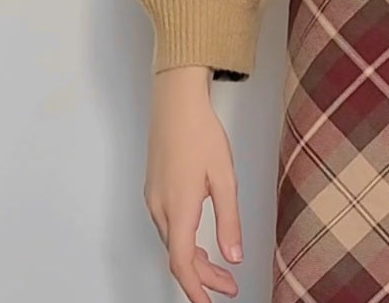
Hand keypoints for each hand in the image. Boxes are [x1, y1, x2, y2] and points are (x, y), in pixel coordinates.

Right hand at [144, 66, 242, 301]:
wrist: (176, 104)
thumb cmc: (201, 134)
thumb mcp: (224, 178)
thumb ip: (229, 220)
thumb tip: (234, 256)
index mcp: (179, 209)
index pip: (183, 264)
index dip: (197, 290)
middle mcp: (160, 209)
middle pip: (179, 257)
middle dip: (204, 277)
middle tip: (230, 287)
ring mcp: (154, 200)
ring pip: (173, 243)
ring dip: (196, 260)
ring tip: (222, 269)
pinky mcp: (155, 191)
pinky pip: (169, 228)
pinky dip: (186, 242)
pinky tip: (203, 242)